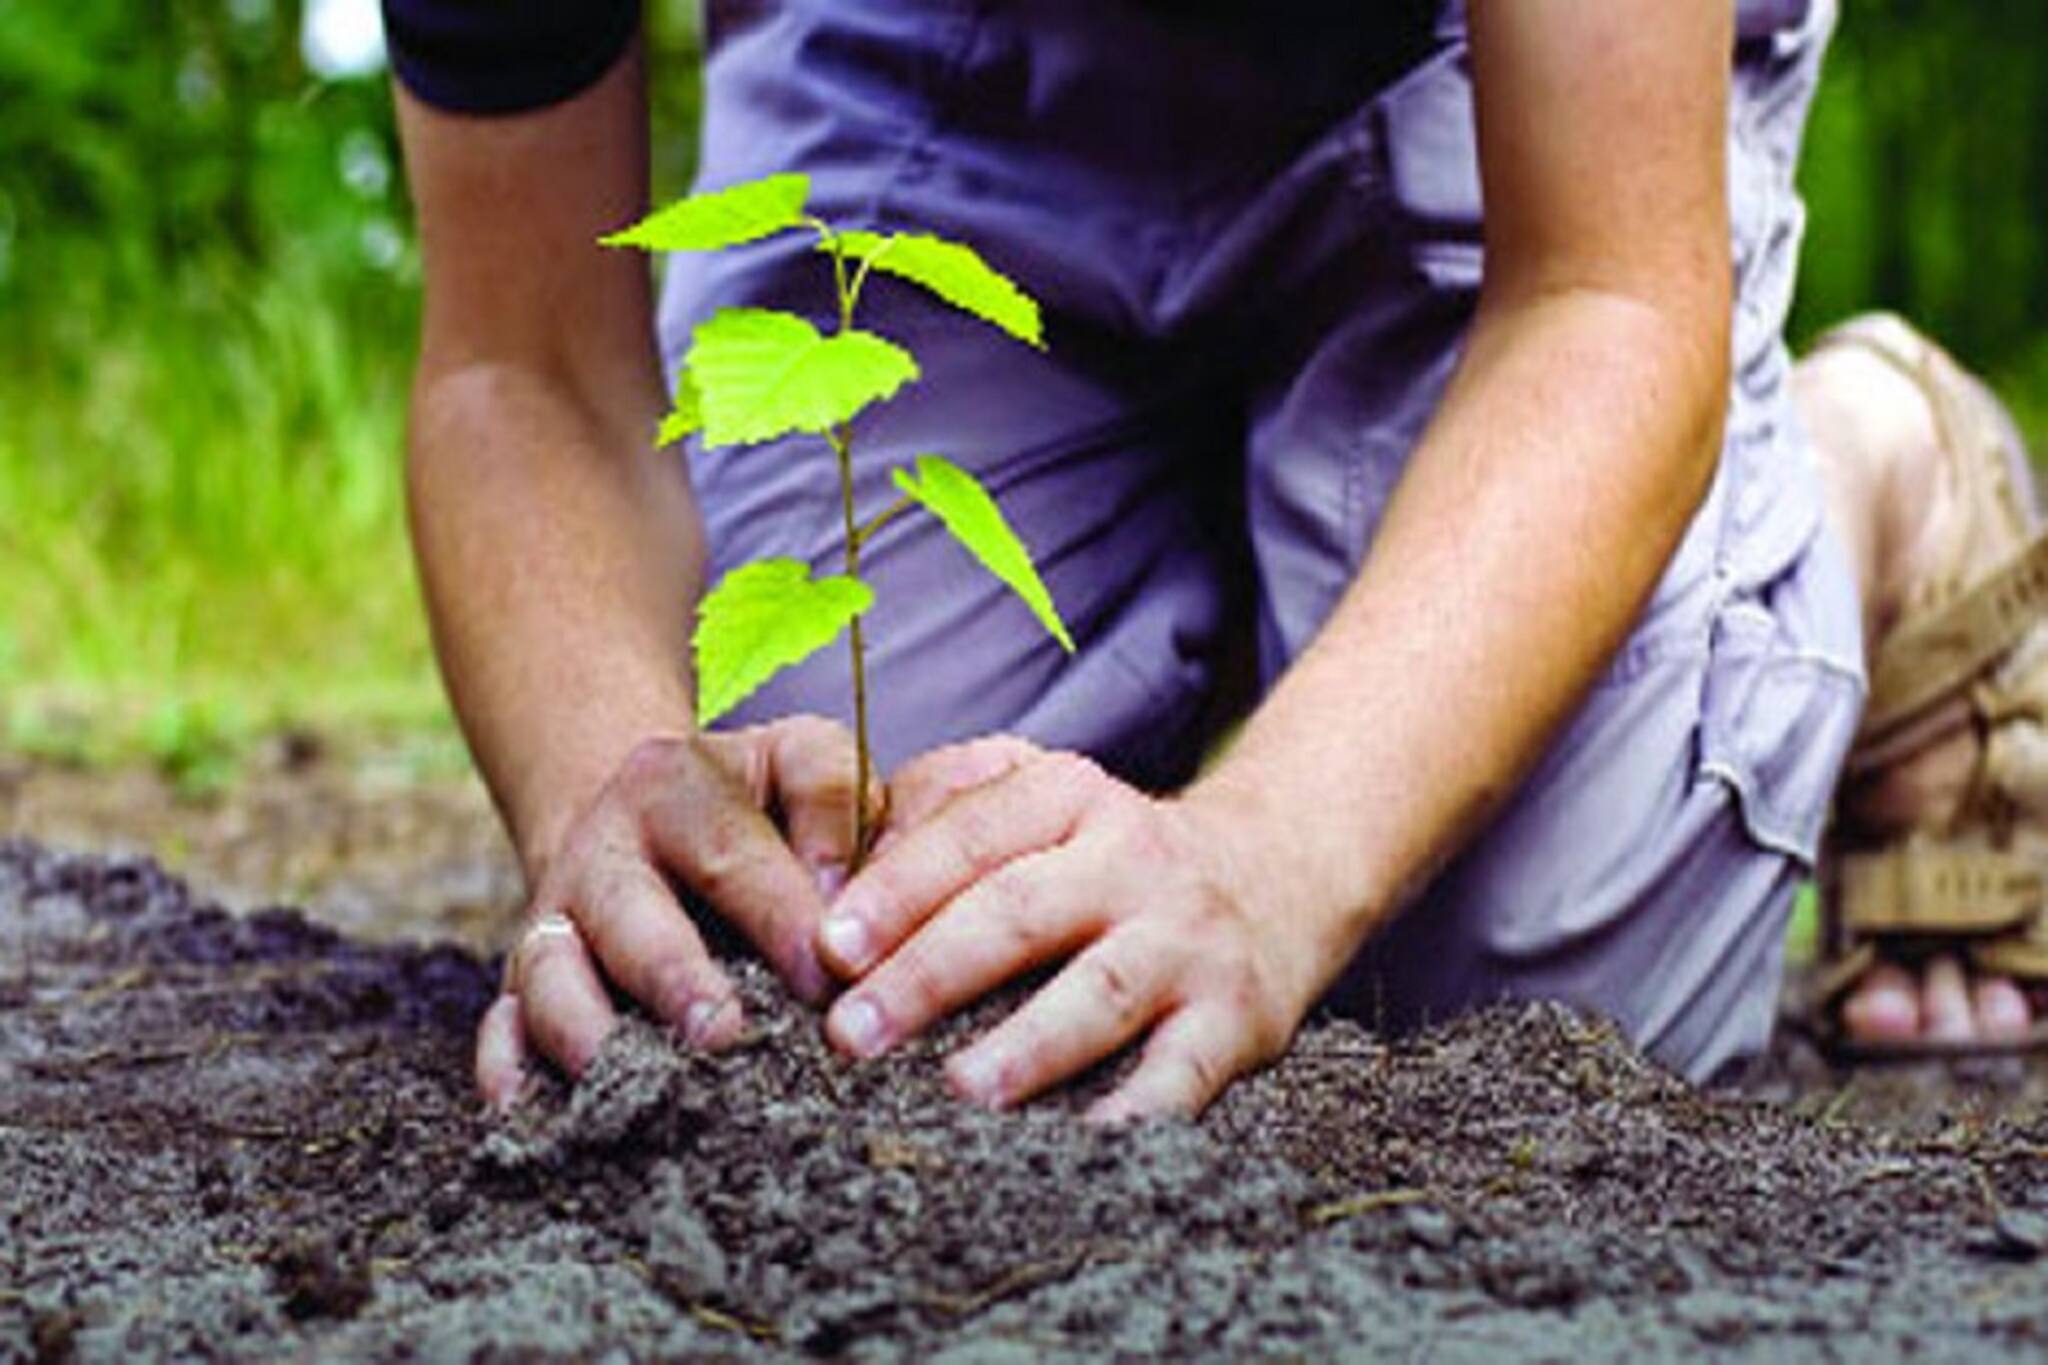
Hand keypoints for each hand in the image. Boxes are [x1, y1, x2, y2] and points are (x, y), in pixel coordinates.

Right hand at [477, 716, 875, 1105]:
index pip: (728, 849)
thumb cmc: (752, 803)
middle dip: (674, 979)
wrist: (643, 816)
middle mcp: (600, 853)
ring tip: (641, 1088)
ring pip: (550, 976)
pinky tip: (533, 1114)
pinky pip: (498, 1030)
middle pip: (628, 916)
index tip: (825, 977)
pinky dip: (508, 1071)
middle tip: (723, 1034)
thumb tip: (840, 898)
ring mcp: (553, 922)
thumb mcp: (796, 761)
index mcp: (673, 787)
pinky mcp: (522, 986)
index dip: (778, 914)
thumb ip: (830, 798)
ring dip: (588, 1033)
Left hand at [812, 737, 1326, 1120]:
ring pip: (1102, 992)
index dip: (897, 890)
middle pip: (1021, 912)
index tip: (830, 948)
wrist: (1277, 873)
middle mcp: (1131, 860)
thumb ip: (943, 811)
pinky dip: (1138, 1113)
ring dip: (1030, 1044)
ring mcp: (1186, 942)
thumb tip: (839, 877)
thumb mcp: (1042, 797)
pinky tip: (1082, 1146)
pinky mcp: (1235, 1020)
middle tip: (854, 1033)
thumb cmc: (1111, 852)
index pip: (972, 835)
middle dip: (932, 973)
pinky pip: (1184, 1074)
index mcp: (1069, 795)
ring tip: (962, 1089)